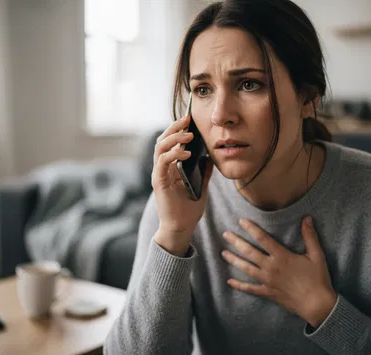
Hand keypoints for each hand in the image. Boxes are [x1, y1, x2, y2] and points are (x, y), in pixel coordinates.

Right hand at [152, 115, 212, 255]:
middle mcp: (162, 168)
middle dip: (174, 127)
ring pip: (160, 147)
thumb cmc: (189, 209)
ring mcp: (159, 174)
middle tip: (187, 119)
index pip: (170, 143)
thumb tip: (212, 156)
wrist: (182, 227)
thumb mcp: (202, 185)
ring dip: (174, 138)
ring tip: (189, 135)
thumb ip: (204, 171)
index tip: (190, 120)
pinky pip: (162, 162)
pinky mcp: (158, 182)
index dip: (177, 129)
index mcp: (170, 167)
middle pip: (162, 140)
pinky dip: (173, 154)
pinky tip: (187, 153)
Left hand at [221, 216, 336, 327]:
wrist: (316, 304)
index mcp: (282, 256)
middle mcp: (271, 267)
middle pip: (249, 252)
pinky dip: (240, 285)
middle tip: (225, 234)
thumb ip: (310, 236)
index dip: (251, 229)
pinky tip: (230, 281)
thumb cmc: (317, 279)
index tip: (241, 221)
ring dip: (234, 260)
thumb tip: (307, 218)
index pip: (262, 239)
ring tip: (223, 253)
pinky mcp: (268, 293)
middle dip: (236, 242)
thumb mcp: (316, 255)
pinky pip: (250, 288)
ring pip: (246, 268)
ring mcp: (267, 281)